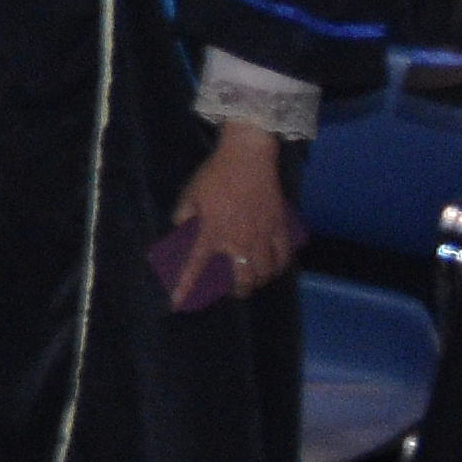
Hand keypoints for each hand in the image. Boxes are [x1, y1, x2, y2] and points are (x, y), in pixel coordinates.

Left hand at [171, 125, 298, 305]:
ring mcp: (263, 237)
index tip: (177, 304)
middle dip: (233, 290)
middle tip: (228, 289)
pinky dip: (277, 268)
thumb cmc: (214, 176)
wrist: (248, 158)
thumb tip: (181, 235)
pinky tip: (271, 268)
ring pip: (264, 274)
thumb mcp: (189, 197)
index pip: (195, 268)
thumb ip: (184, 220)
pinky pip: (283, 258)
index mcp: (212, 233)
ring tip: (249, 279)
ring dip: (255, 281)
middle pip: (241, 280)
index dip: (184, 288)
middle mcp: (239, 241)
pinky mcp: (281, 229)